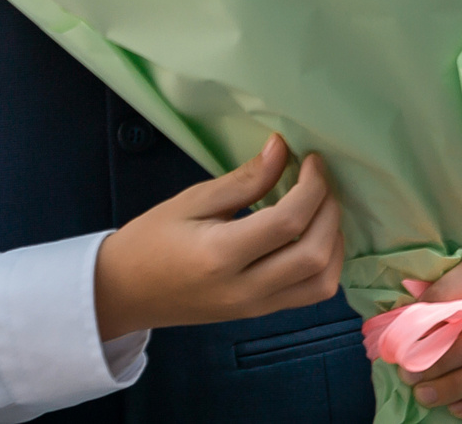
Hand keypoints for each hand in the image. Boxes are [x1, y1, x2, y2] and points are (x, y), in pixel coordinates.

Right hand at [93, 134, 343, 339]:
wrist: (127, 292)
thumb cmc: (152, 239)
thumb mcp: (192, 200)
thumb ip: (243, 179)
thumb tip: (282, 148)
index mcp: (221, 255)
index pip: (289, 222)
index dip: (312, 186)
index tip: (312, 159)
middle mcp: (245, 289)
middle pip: (315, 255)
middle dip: (329, 211)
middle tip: (320, 179)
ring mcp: (256, 307)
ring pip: (322, 283)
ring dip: (334, 242)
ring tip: (321, 207)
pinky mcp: (261, 314)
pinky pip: (310, 295)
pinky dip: (325, 263)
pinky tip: (314, 234)